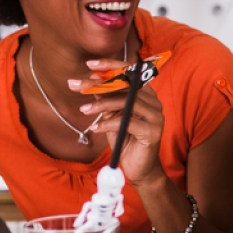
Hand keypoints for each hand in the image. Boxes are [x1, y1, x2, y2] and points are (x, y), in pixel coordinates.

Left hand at [70, 58, 165, 185]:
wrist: (139, 169)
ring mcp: (155, 116)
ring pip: (126, 103)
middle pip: (125, 86)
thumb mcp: (112, 116)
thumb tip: (91, 79)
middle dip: (98, 85)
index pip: (130, 72)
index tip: (89, 64)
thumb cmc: (125, 140)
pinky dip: (108, 124)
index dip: (111, 65)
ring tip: (84, 110)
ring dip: (101, 105)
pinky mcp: (152, 132)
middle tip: (76, 86)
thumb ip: (106, 99)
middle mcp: (153, 102)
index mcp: (145, 94)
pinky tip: (95, 128)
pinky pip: (126, 123)